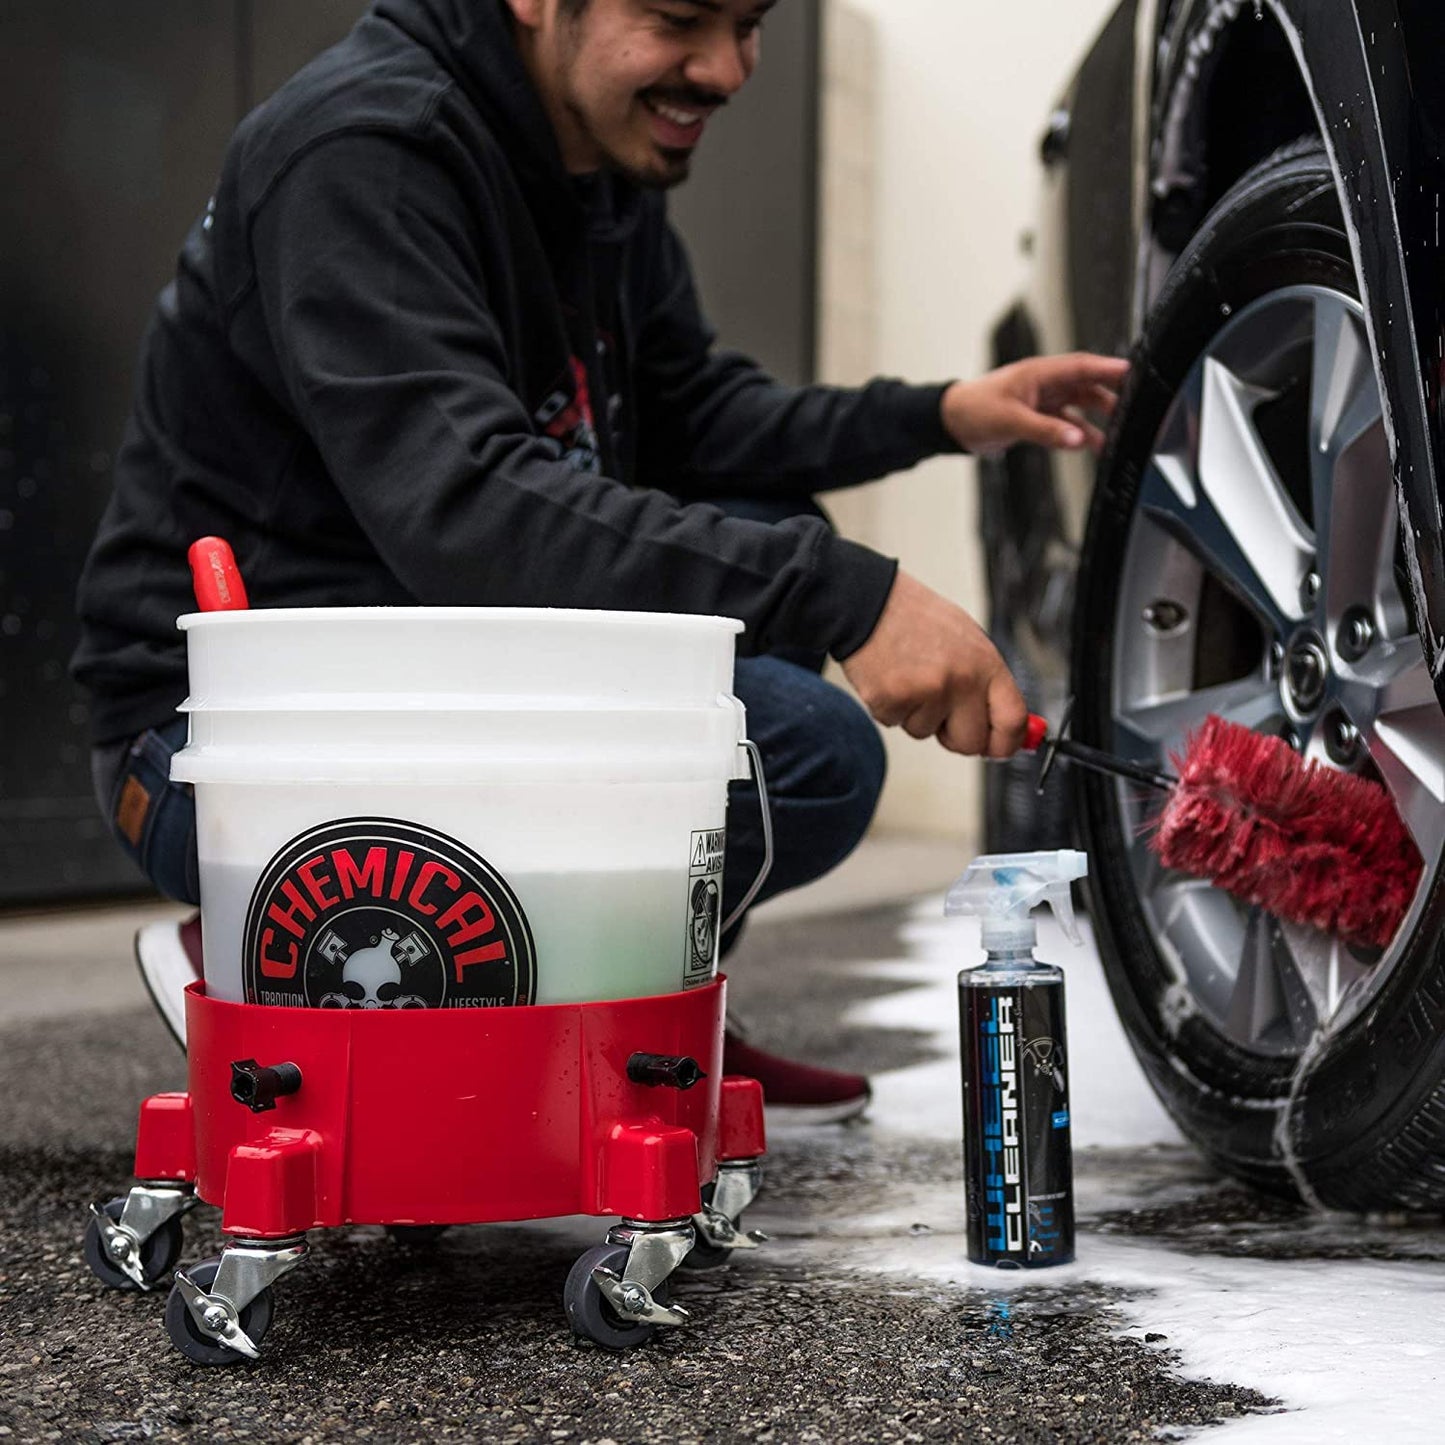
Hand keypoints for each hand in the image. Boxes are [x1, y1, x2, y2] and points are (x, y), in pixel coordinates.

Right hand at [841, 571, 1027, 757]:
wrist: (869, 604)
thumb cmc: (916, 620)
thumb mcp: (966, 642)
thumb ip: (986, 685)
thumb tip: (1006, 728)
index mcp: (985, 664)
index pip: (1013, 721)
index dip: (1006, 743)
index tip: (999, 748)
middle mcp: (961, 680)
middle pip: (971, 743)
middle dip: (954, 736)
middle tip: (940, 711)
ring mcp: (927, 693)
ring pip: (926, 734)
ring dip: (916, 715)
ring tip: (909, 678)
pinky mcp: (893, 702)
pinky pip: (896, 724)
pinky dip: (891, 708)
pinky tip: (890, 678)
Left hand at [942, 352, 1128, 455]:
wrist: (952, 424)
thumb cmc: (974, 409)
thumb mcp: (1010, 420)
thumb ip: (1045, 431)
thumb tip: (1076, 438)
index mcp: (1040, 373)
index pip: (1083, 366)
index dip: (1109, 369)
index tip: (1134, 373)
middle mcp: (1046, 384)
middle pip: (1088, 385)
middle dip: (1112, 395)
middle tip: (1136, 407)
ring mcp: (1044, 401)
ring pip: (1080, 407)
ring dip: (1098, 420)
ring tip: (1118, 435)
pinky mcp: (1038, 418)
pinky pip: (1067, 425)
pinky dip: (1079, 434)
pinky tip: (1090, 446)